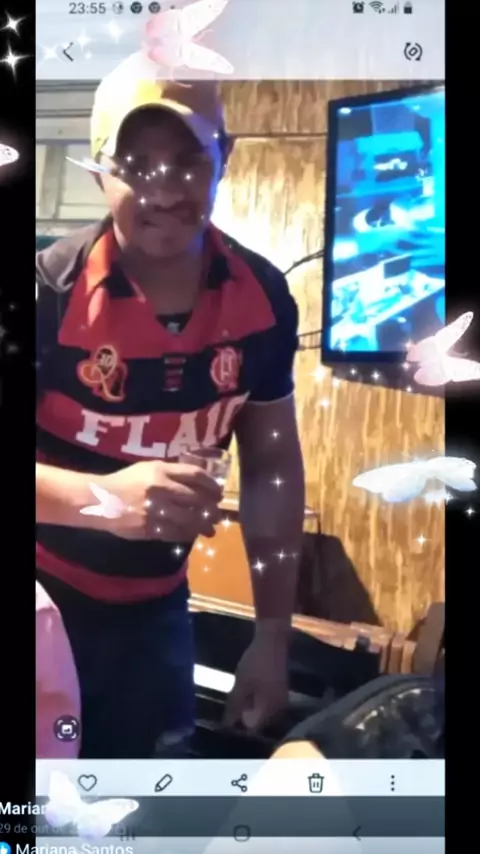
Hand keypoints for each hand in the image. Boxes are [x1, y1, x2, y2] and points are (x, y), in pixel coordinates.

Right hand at [96, 460, 222, 540]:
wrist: (100, 500)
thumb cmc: (125, 482)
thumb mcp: (147, 468)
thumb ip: (170, 472)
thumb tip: (196, 481)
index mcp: (161, 471)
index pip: (195, 476)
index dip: (211, 485)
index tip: (218, 492)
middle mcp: (161, 488)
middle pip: (197, 498)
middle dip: (211, 507)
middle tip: (217, 512)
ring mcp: (155, 510)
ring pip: (189, 519)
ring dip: (203, 525)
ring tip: (211, 528)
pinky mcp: (149, 528)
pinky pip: (175, 533)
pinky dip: (188, 534)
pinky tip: (193, 535)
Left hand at [223, 635, 289, 730]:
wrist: (273, 639)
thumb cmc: (256, 662)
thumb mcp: (241, 684)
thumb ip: (234, 706)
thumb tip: (227, 725)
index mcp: (271, 709)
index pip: (254, 729)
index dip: (239, 727)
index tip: (228, 720)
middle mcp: (280, 708)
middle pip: (260, 722)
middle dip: (245, 717)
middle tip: (230, 709)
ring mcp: (282, 698)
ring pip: (263, 712)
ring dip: (250, 708)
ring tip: (236, 700)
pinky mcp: (281, 689)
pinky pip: (267, 703)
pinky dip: (256, 700)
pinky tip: (247, 692)